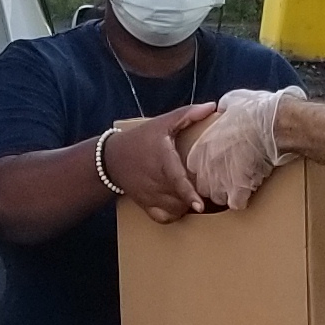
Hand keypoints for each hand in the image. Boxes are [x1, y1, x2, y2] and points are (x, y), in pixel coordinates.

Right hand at [97, 103, 214, 220]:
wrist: (111, 158)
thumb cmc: (141, 138)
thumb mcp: (162, 123)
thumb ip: (187, 114)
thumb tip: (212, 107)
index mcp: (162, 162)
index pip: (177, 181)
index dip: (188, 194)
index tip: (199, 205)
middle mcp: (155, 182)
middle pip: (180, 199)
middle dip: (195, 198)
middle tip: (209, 192)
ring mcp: (150, 196)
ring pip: (174, 210)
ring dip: (186, 206)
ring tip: (195, 197)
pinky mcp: (145, 205)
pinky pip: (163, 218)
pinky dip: (174, 216)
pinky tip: (180, 206)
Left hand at [184, 85, 288, 209]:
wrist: (273, 124)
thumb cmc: (255, 111)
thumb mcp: (232, 101)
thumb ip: (223, 109)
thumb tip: (225, 108)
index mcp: (201, 146)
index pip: (195, 167)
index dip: (209, 167)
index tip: (220, 163)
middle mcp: (206, 165)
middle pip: (204, 186)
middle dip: (216, 184)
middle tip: (232, 177)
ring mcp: (220, 179)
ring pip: (218, 197)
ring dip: (229, 194)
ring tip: (242, 185)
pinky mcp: (238, 189)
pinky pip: (236, 203)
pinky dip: (243, 200)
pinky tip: (250, 191)